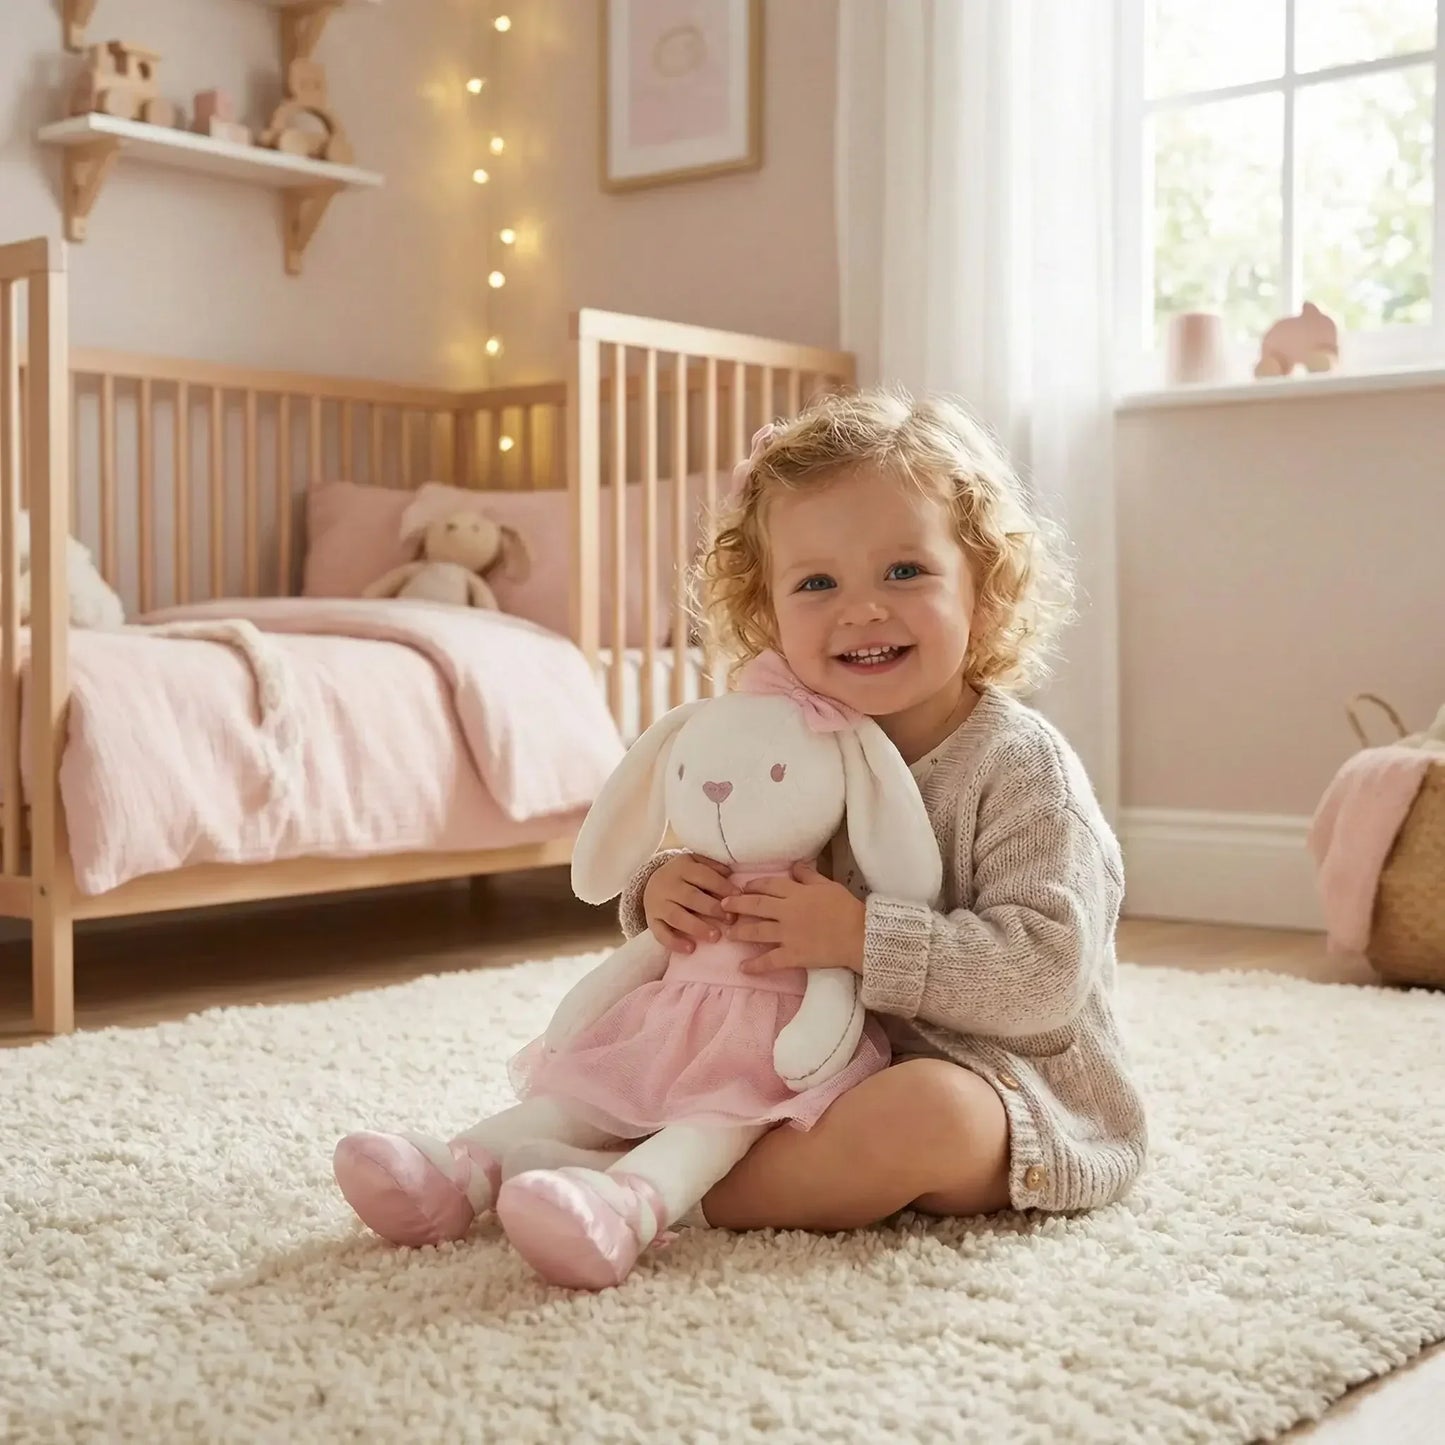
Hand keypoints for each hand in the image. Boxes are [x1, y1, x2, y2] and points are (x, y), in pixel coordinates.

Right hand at [642, 852, 732, 953]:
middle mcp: (668, 884)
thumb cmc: (684, 876)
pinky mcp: (651, 921)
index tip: (738, 898)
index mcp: (682, 867)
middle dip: (712, 908)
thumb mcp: (696, 863)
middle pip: (690, 897)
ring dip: (696, 927)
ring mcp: (657, 904)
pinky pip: (661, 933)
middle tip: (730, 919)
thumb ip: (713, 867)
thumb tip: (731, 875)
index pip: (703, 876)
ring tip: (715, 936)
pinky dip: (674, 942)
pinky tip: (691, 949)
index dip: (722, 887)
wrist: (651, 883)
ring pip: (676, 916)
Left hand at [724, 862, 866, 974]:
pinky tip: (743, 968)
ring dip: (740, 932)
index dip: (753, 886)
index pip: (768, 886)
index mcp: (796, 893)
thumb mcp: (828, 885)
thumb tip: (795, 866)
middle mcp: (786, 911)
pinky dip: (755, 965)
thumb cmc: (847, 908)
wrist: (858, 935)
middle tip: (722, 906)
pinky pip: (769, 961)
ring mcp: (787, 934)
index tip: (743, 888)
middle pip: (755, 905)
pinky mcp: (793, 955)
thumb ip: (809, 876)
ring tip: (729, 933)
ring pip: (757, 931)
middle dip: (736, 905)